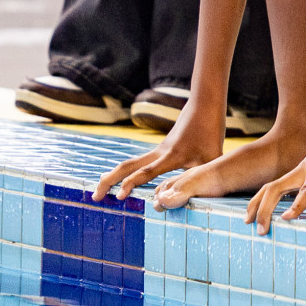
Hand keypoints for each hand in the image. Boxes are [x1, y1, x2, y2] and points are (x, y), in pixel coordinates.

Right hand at [91, 103, 222, 202]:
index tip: (119, 196)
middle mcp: (160, 153)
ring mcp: (158, 151)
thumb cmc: (211, 133)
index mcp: (172, 156)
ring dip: (112, 176)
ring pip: (129, 163)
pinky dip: (124, 172)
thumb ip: (202, 178)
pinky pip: (137, 163)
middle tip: (94, 197)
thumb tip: (196, 199)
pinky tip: (119, 180)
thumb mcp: (211, 158)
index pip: (146, 172)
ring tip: (99, 190)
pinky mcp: (160, 150)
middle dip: (109, 180)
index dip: (132, 183)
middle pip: (127, 165)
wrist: (204, 106)